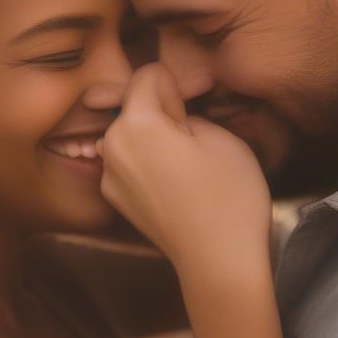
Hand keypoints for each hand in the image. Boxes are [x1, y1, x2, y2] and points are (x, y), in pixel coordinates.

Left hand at [97, 63, 271, 274]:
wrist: (219, 263)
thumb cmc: (229, 199)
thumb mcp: (220, 137)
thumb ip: (187, 111)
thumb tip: (172, 114)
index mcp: (136, 124)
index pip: (147, 75)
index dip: (176, 85)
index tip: (195, 109)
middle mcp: (111, 147)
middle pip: (134, 105)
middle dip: (162, 110)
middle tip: (196, 136)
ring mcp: (109, 175)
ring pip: (130, 133)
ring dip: (153, 135)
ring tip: (187, 161)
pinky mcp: (115, 198)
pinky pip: (128, 161)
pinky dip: (147, 161)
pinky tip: (175, 183)